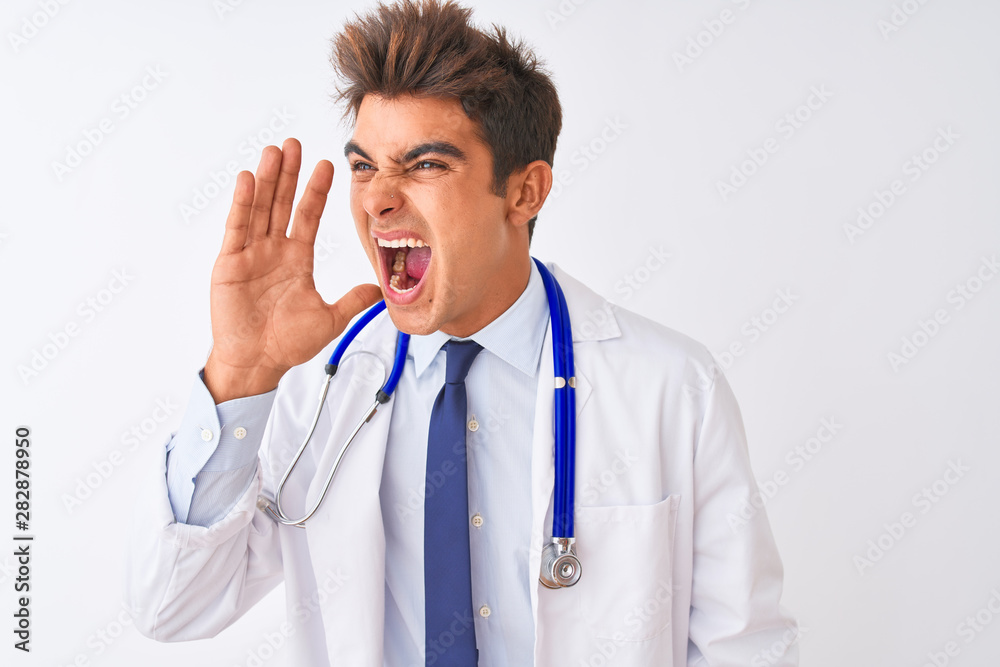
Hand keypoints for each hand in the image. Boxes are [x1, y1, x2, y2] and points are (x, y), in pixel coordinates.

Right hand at [203, 138, 380, 402]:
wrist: (258, 362)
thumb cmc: (287, 343)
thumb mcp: (330, 319)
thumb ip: (353, 301)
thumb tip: (380, 290)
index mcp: (297, 259)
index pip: (308, 216)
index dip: (316, 190)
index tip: (327, 164)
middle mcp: (273, 250)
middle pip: (282, 203)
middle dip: (289, 173)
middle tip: (295, 143)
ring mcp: (251, 254)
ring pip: (260, 208)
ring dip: (267, 180)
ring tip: (274, 151)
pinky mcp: (230, 263)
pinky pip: (237, 228)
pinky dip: (242, 204)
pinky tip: (248, 179)